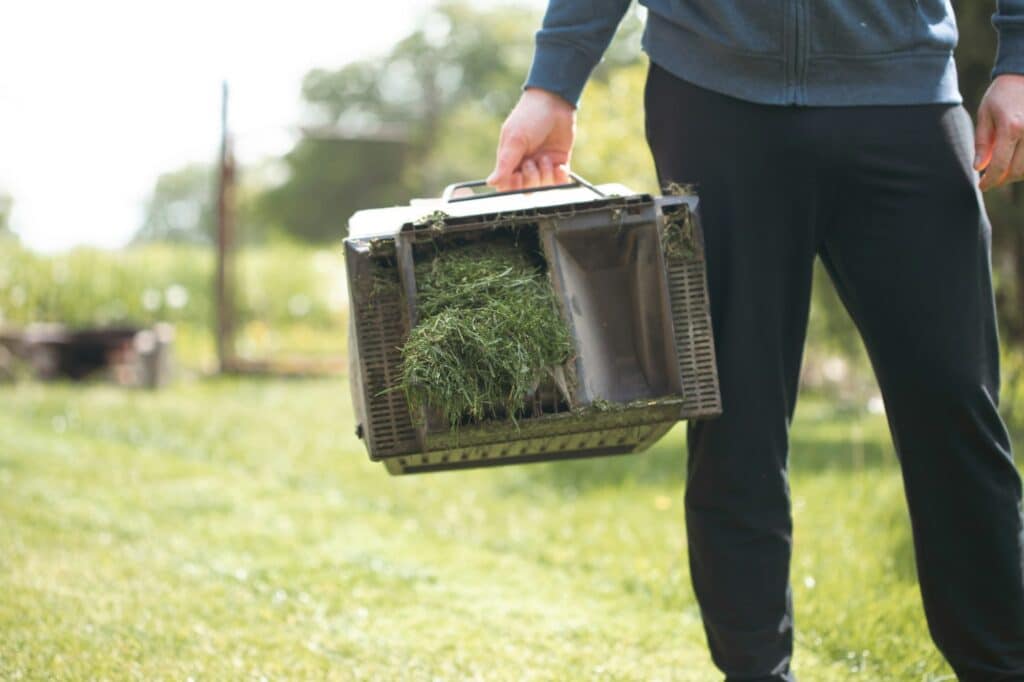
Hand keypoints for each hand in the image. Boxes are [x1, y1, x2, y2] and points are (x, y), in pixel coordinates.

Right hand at [487, 87, 575, 191]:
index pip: (507, 186)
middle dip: (531, 179)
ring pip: (544, 187)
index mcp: (510, 160)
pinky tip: (560, 166)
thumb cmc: (529, 117)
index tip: (518, 176)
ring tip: (546, 157)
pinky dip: (560, 178)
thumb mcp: (515, 140)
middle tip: (532, 161)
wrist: (555, 101)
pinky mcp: (559, 162)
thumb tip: (490, 183)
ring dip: (546, 175)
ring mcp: (543, 165)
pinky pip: (560, 182)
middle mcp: (525, 165)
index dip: (513, 187)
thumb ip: (505, 164)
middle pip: (527, 190)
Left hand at [975, 74, 1023, 190]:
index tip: (982, 186)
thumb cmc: (1001, 95)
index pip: (1000, 165)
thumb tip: (979, 168)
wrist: (1023, 74)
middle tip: (991, 181)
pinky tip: (1016, 163)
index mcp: (1011, 127)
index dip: (990, 180)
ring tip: (1003, 172)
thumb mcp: (985, 115)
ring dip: (1017, 174)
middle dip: (1003, 179)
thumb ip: (982, 143)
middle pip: (1018, 170)